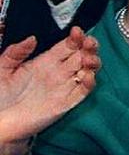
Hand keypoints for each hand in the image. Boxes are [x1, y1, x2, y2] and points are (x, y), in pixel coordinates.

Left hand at [0, 27, 100, 142]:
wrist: (0, 123)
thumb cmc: (0, 97)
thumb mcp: (2, 69)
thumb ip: (15, 52)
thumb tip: (32, 38)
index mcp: (46, 61)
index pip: (68, 45)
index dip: (76, 37)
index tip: (76, 31)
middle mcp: (59, 72)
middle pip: (83, 54)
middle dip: (90, 46)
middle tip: (89, 43)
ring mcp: (64, 87)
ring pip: (88, 70)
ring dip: (93, 62)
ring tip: (88, 60)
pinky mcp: (66, 103)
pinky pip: (83, 92)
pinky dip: (89, 83)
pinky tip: (86, 76)